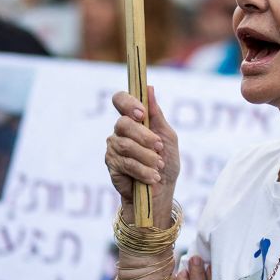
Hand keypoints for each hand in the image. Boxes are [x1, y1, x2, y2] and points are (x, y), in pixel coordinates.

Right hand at [104, 86, 179, 220]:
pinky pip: (126, 163)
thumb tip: (150, 88)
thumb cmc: (166, 162)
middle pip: (123, 123)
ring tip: (158, 166)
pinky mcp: (111, 164)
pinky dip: (143, 170)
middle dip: (145, 137)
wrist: (161, 191)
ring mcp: (113, 147)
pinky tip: (152, 177)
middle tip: (159, 148)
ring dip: (147, 156)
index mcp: (133, 120)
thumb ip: (157, 115)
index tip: (141, 113)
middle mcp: (120, 131)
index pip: (120, 100)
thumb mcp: (167, 137)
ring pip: (126, 145)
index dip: (127, 102)